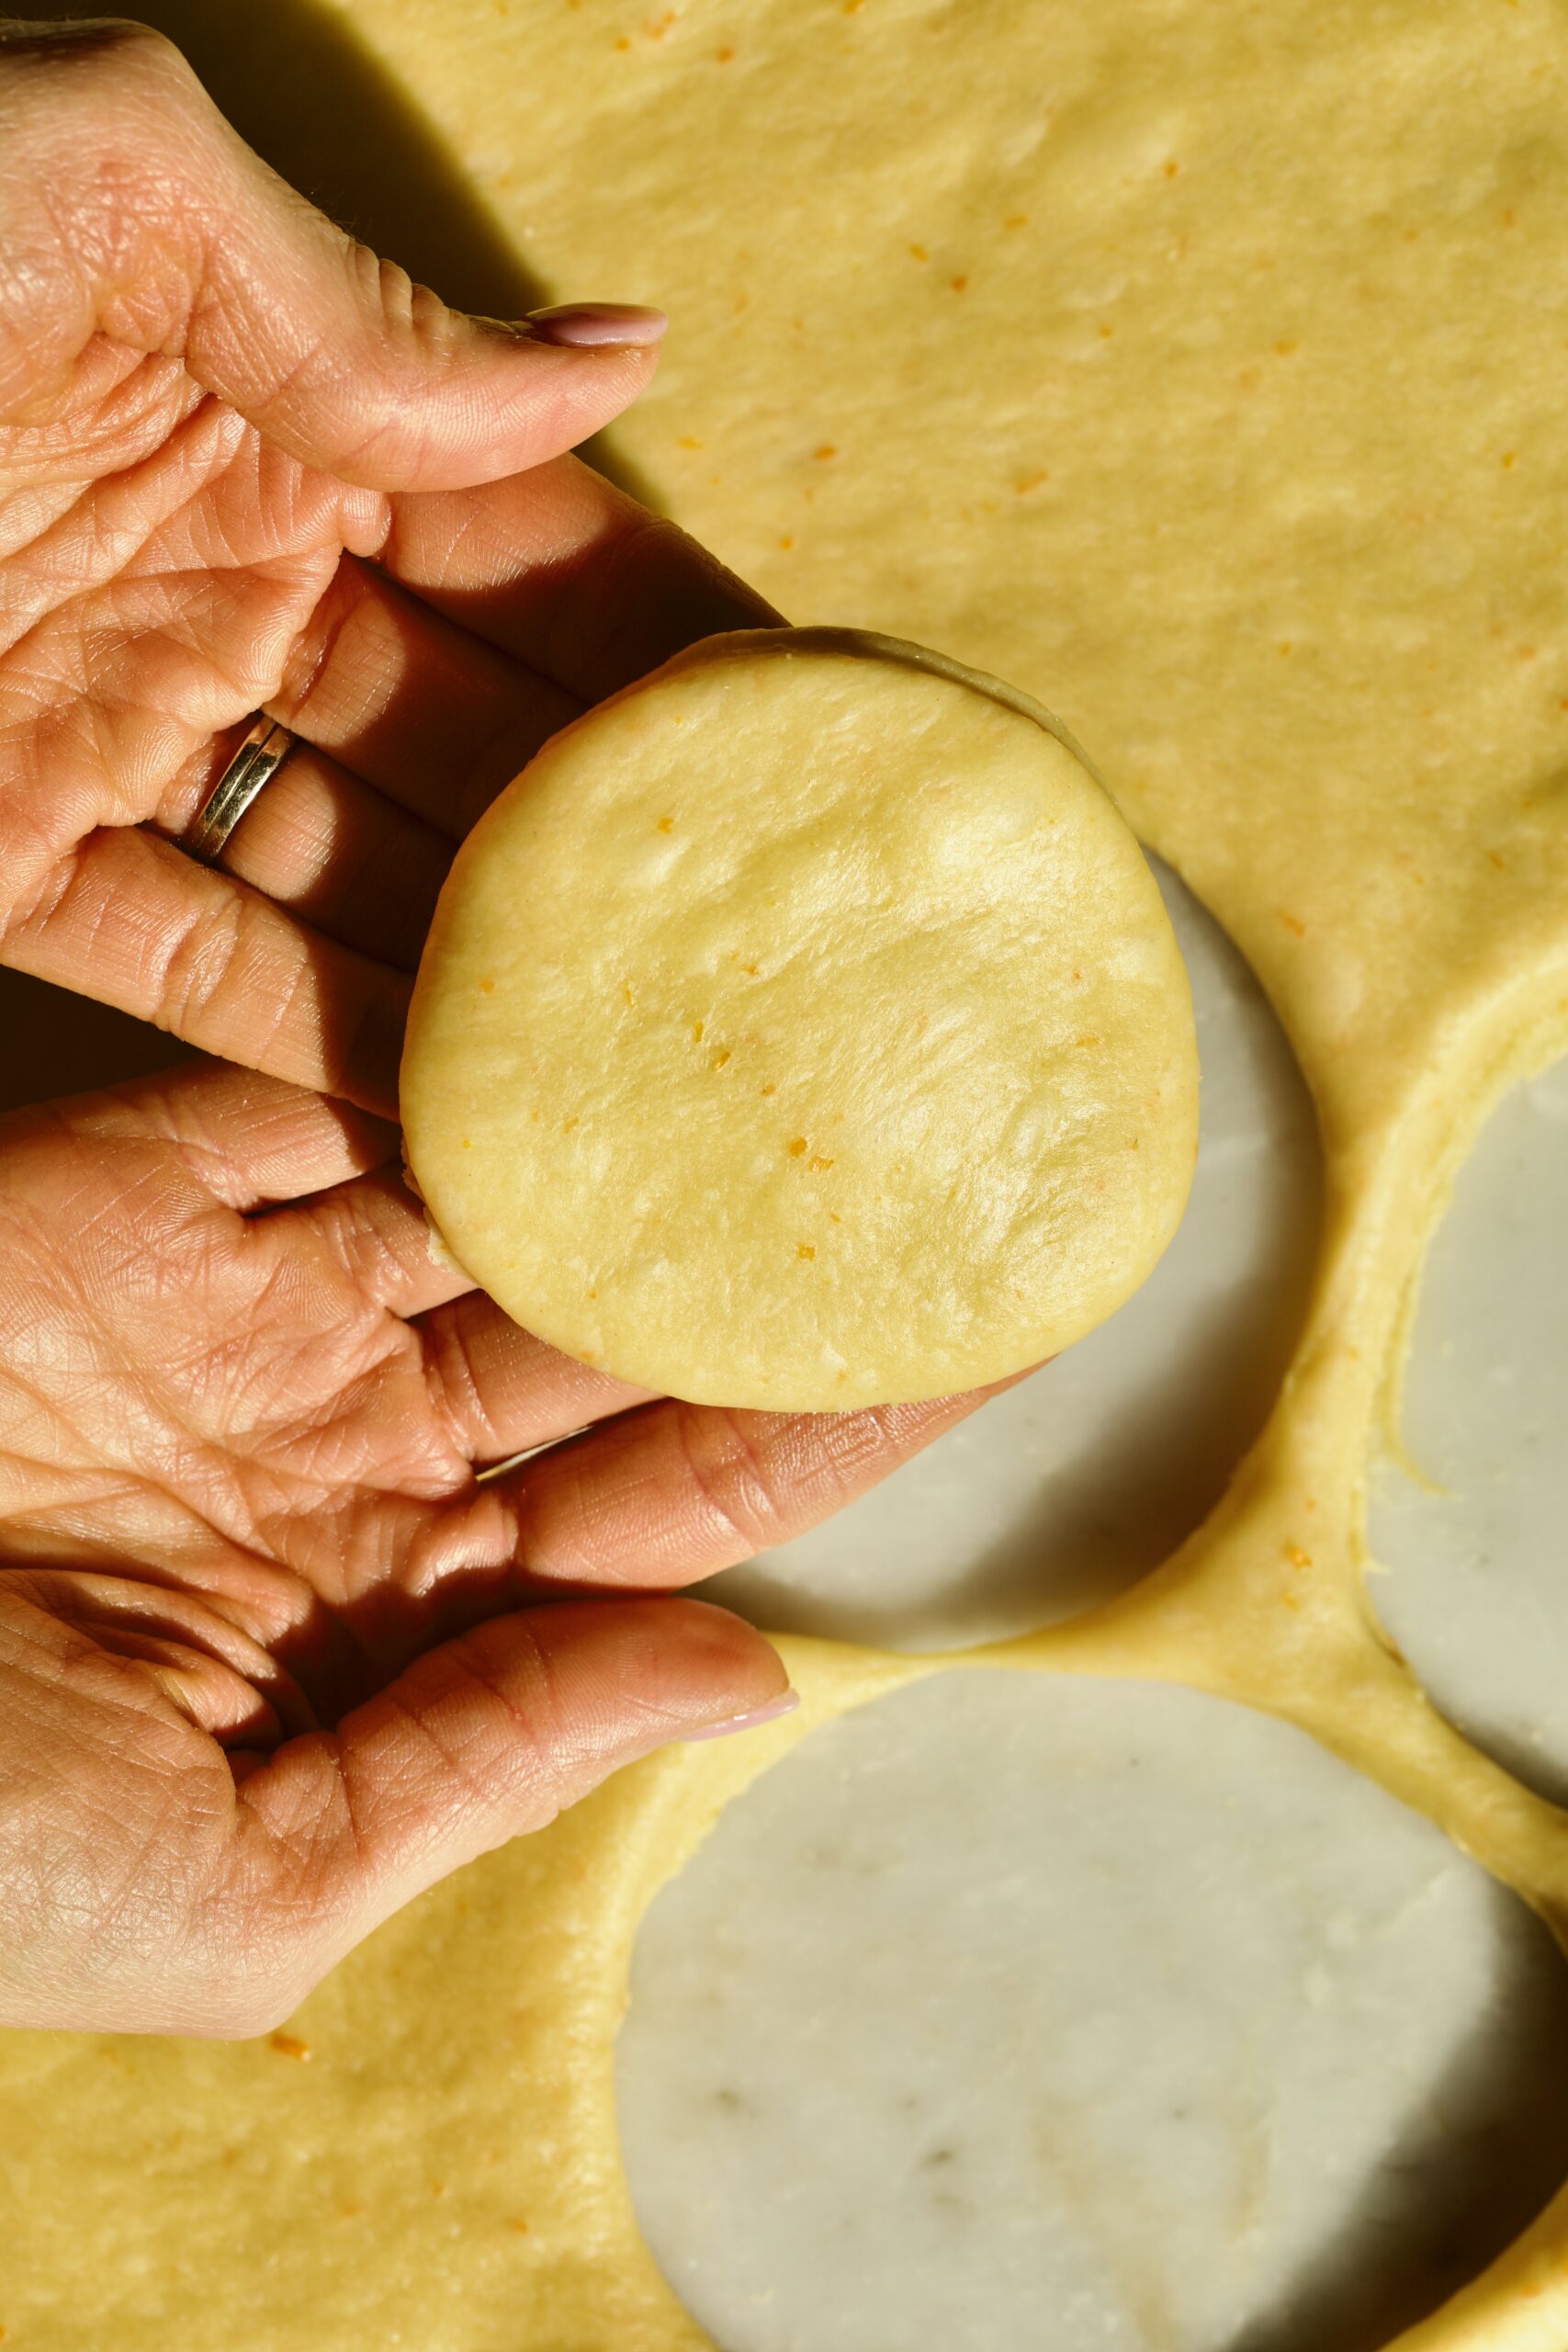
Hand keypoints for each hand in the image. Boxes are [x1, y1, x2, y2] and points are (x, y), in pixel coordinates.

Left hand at [0, 19, 772, 1114]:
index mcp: (272, 405)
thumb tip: (634, 359)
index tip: (819, 752)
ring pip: (366, 879)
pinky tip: (463, 1120)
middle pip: (478, 737)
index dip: (677, 644)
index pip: (533, 544)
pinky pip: (203, 970)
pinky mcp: (11, 860)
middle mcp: (225, 576)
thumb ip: (359, 307)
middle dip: (622, 841)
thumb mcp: (102, 187)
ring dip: (503, 974)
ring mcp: (123, 730)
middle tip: (780, 956)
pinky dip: (324, 1044)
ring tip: (657, 1068)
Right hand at [0, 1059, 994, 2035]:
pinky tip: (633, 967)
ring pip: (522, 1182)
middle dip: (787, 1237)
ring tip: (846, 1022)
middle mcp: (360, 1442)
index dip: (842, 1419)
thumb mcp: (226, 1883)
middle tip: (961, 1127)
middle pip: (633, 1321)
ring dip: (671, 1110)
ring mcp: (260, 1299)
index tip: (1004, 1327)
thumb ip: (483, 1765)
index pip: (683, 1500)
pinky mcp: (155, 1177)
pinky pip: (353, 1084)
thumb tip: (745, 1686)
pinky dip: (488, 1029)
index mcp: (403, 1618)